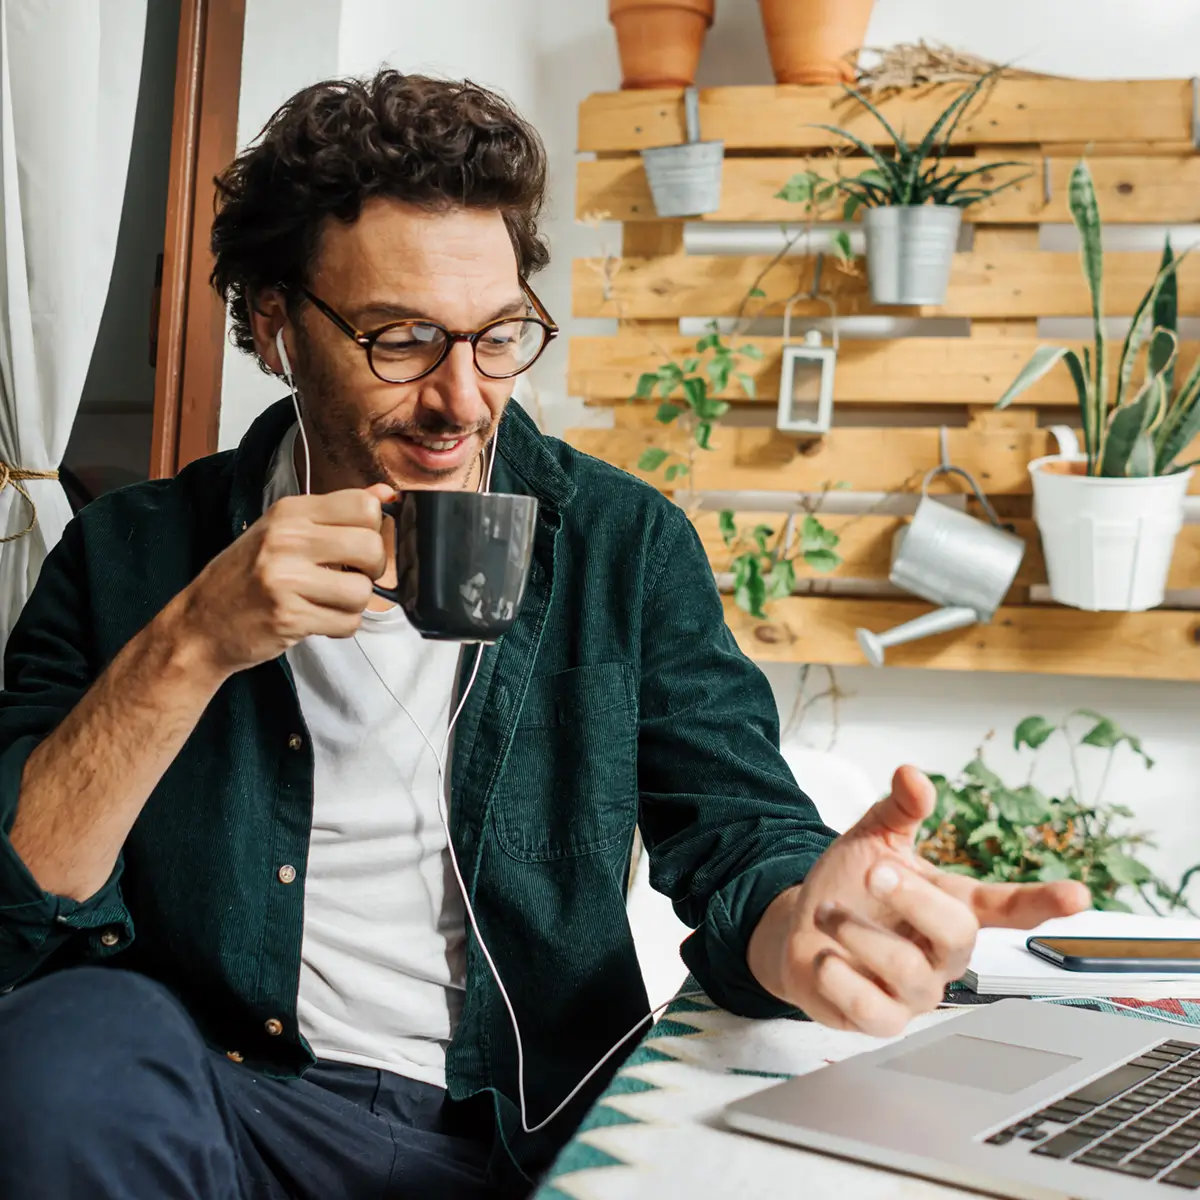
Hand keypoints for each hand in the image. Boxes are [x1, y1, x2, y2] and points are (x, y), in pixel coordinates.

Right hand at [173, 484, 393, 675]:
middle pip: (371, 546)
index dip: (373, 529)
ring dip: (353, 603)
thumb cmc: (246, 575)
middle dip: (372, 569)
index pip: (364, 505)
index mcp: (289, 512)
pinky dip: (340, 626)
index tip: (359, 544)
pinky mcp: (289, 617)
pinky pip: (348, 623)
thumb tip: (386, 493)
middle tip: (351, 575)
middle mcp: (287, 540)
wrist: (201, 623)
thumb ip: (336, 512)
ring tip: (328, 600)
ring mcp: (285, 579)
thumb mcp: (284, 530)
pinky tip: (317, 618)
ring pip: (362, 591)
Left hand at [747, 766, 1090, 1036]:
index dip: (1041, 902)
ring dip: (861, 934)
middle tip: (874, 872)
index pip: (1007, 906)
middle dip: (915, 899)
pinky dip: (843, 982)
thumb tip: (912, 774)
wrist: (801, 927)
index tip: (1077, 895)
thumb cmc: (850, 886)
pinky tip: (825, 960)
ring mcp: (917, 991)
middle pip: (959, 935)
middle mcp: (943, 952)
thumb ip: (899, 808)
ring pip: (912, 973)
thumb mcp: (873, 838)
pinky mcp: (882, 1019)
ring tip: (827, 910)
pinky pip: (875, 1012)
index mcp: (952, 905)